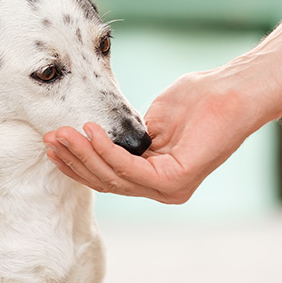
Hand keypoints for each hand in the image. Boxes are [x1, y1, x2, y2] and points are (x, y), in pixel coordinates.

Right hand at [43, 67, 266, 203]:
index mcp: (158, 179)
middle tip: (50, 139)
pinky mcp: (176, 180)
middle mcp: (164, 190)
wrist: (231, 92)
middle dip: (74, 160)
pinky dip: (106, 150)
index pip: (110, 178)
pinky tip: (90, 132)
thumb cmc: (199, 100)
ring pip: (114, 177)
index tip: (54, 146)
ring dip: (83, 154)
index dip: (79, 164)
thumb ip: (128, 137)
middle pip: (107, 182)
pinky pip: (130, 168)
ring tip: (63, 134)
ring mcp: (171, 189)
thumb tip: (99, 139)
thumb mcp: (152, 120)